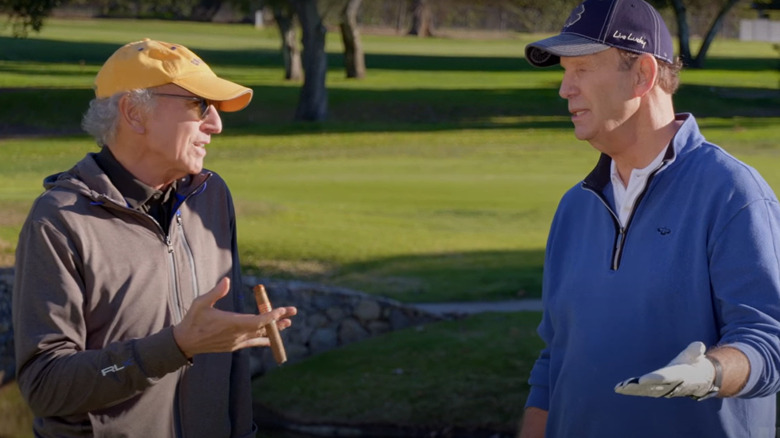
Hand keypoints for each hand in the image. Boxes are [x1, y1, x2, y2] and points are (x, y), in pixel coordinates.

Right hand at [173, 277, 296, 357]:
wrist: (185, 342)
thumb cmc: (193, 320)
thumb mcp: (200, 303)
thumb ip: (215, 293)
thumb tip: (226, 280)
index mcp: (231, 323)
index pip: (257, 321)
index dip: (271, 317)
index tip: (282, 311)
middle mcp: (237, 334)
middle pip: (264, 327)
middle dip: (279, 319)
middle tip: (293, 311)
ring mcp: (237, 342)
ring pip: (261, 335)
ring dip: (275, 329)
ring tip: (288, 322)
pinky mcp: (235, 346)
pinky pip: (254, 342)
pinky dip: (265, 339)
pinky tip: (273, 338)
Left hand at [614, 341, 716, 398]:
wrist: (700, 379)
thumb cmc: (695, 363)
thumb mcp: (697, 355)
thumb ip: (695, 351)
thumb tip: (698, 347)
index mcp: (680, 375)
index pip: (666, 377)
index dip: (655, 378)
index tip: (642, 380)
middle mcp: (671, 384)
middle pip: (652, 386)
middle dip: (639, 387)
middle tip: (625, 385)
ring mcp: (664, 389)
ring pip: (646, 390)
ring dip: (633, 390)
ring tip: (619, 388)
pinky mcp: (658, 390)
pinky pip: (644, 391)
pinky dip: (633, 391)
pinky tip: (620, 389)